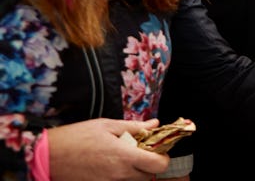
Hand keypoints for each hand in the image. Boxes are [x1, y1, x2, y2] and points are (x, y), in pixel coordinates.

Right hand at [48, 118, 168, 180]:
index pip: (159, 165)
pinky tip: (110, 166)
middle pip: (149, 175)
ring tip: (122, 158)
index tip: (157, 150)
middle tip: (138, 152)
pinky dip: (120, 177)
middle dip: (148, 164)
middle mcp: (120, 174)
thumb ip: (134, 127)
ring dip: (134, 172)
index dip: (163, 158)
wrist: (46, 156)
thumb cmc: (75, 138)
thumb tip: (154, 124)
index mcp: (124, 156)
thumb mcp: (106, 125)